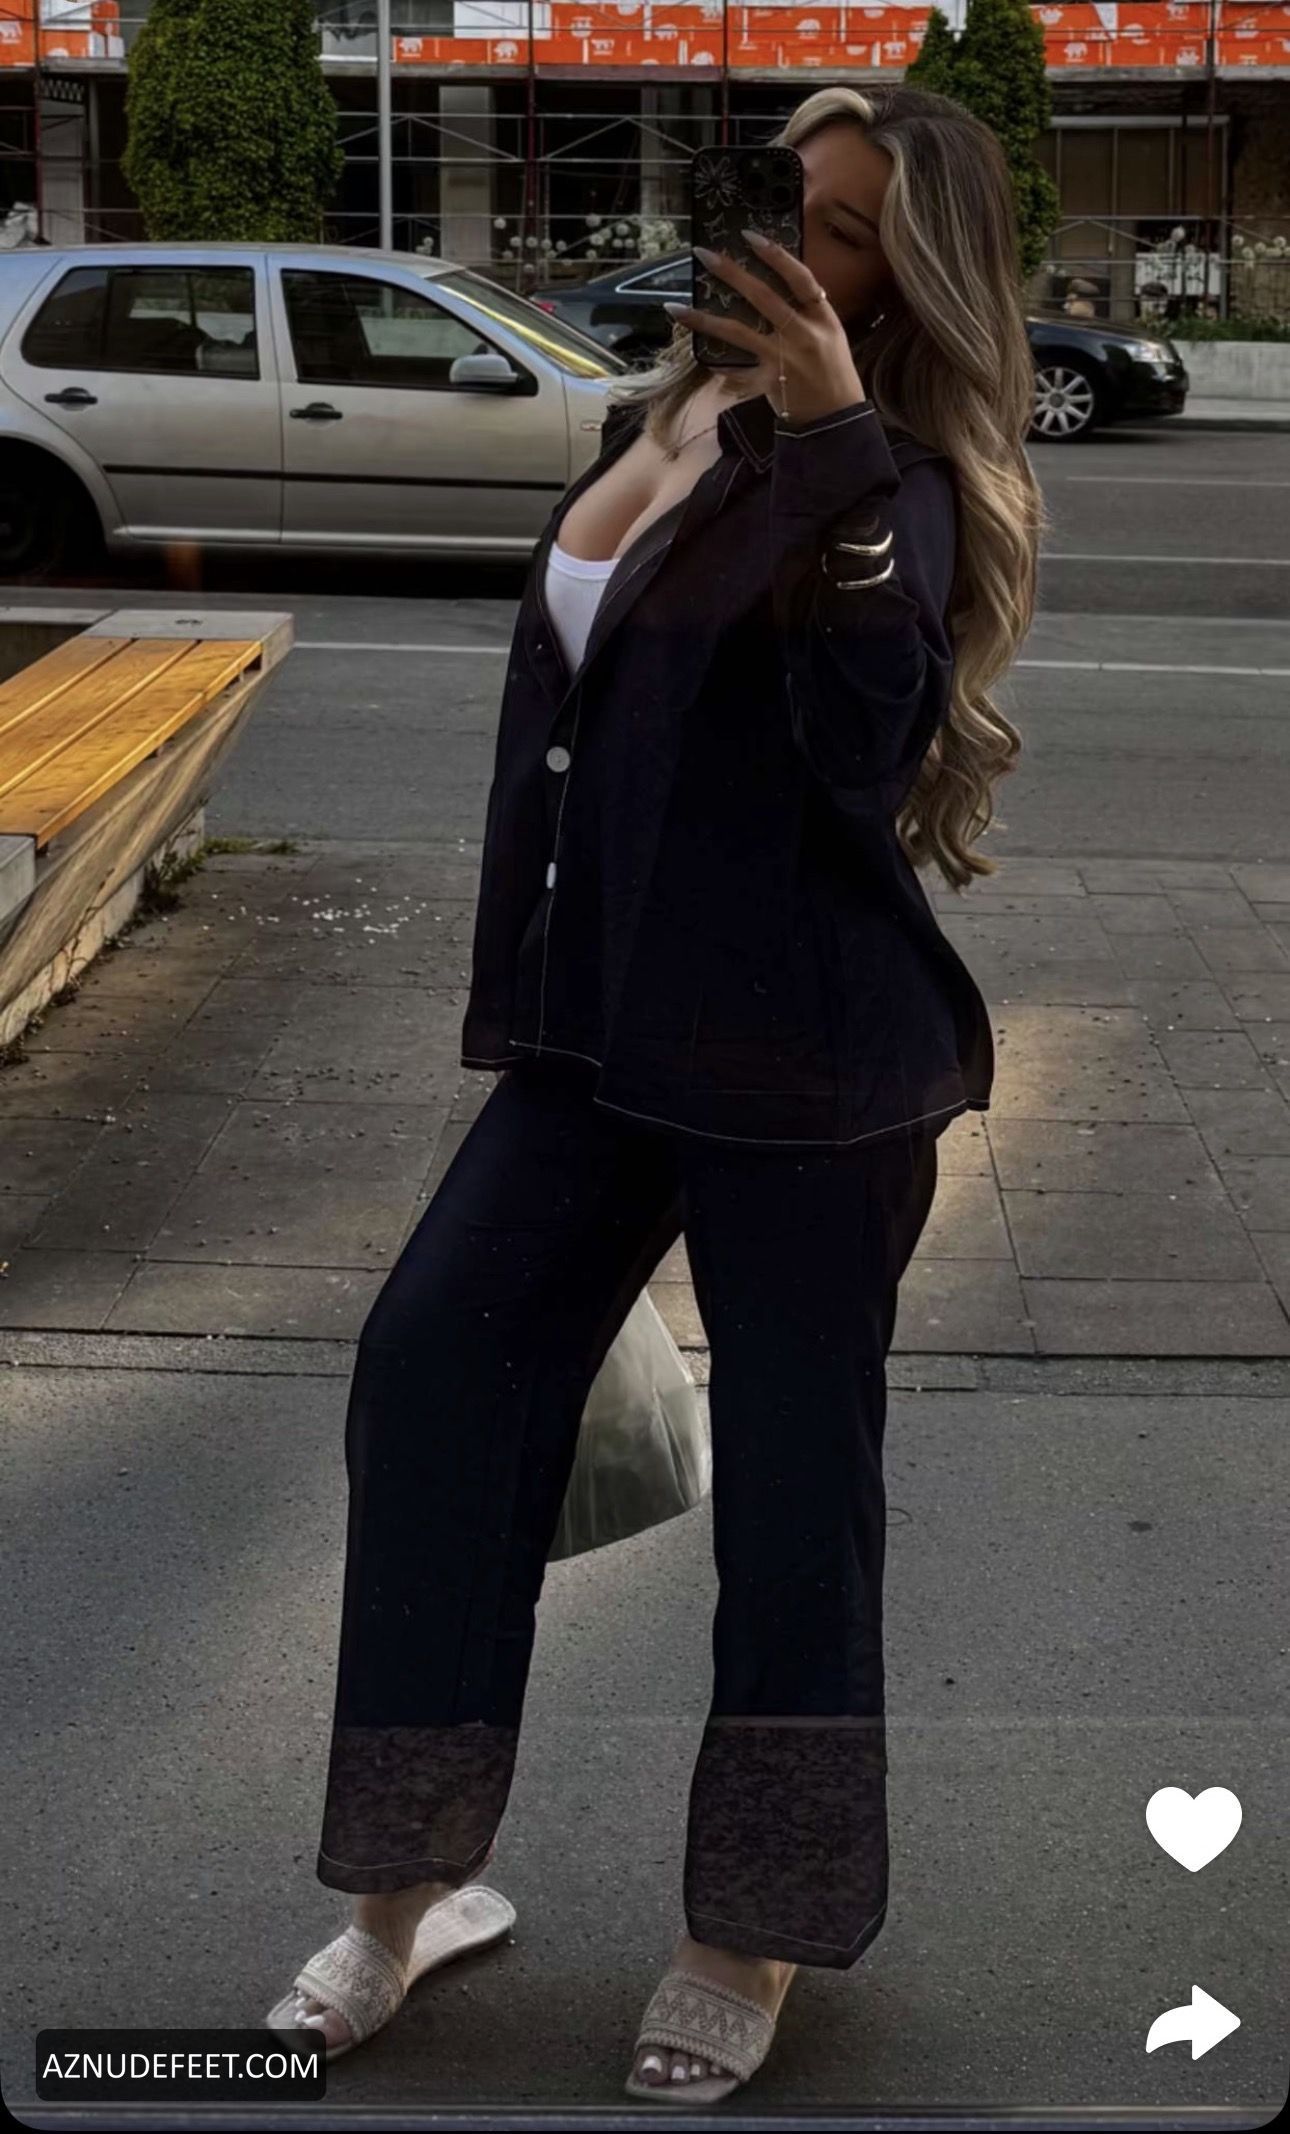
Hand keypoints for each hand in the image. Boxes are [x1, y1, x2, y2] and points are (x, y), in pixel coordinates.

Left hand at [665, 230, 867, 426]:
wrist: (837, 419)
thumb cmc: (834, 373)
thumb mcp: (830, 334)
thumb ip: (806, 311)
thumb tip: (777, 282)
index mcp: (822, 317)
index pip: (799, 277)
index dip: (775, 254)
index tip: (748, 236)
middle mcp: (803, 333)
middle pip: (763, 296)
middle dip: (731, 272)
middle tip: (703, 255)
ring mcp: (784, 359)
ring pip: (738, 332)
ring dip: (704, 319)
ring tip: (676, 308)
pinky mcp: (769, 382)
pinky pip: (737, 371)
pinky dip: (720, 367)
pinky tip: (699, 356)